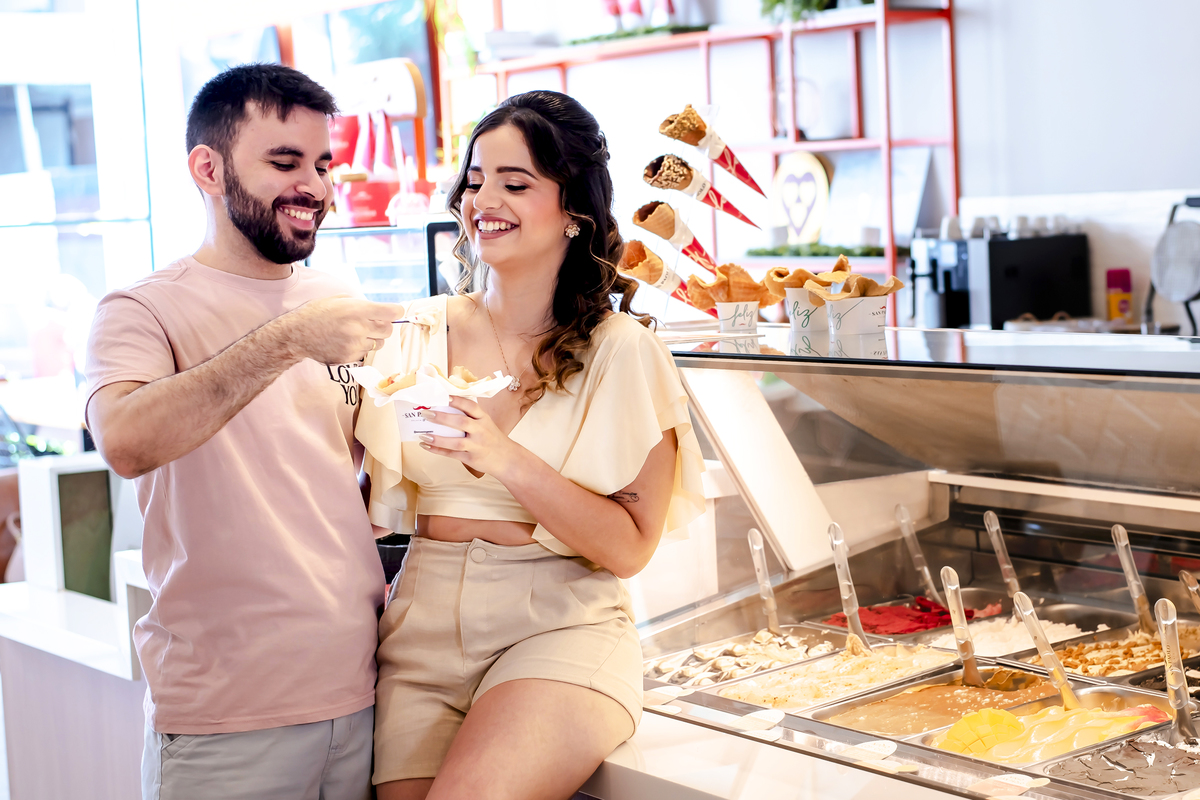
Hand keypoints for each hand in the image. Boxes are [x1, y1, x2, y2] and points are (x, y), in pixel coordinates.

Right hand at [282, 296, 406, 363]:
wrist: (297, 334)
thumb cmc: (317, 313)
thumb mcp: (339, 300)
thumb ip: (361, 304)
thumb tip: (379, 310)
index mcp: (358, 310)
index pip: (392, 312)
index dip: (396, 311)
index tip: (393, 312)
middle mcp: (359, 328)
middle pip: (389, 330)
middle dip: (384, 325)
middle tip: (373, 323)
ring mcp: (355, 345)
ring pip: (378, 343)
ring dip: (372, 338)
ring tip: (355, 332)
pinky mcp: (350, 357)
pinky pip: (364, 353)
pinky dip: (360, 348)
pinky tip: (345, 341)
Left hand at [418, 396, 526, 479]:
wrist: (508, 459)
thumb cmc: (493, 439)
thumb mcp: (487, 423)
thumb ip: (471, 415)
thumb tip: (448, 403)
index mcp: (484, 419)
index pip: (471, 407)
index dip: (458, 401)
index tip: (444, 396)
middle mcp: (481, 431)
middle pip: (461, 422)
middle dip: (442, 417)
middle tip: (427, 413)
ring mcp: (477, 446)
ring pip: (455, 442)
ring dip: (438, 438)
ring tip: (423, 435)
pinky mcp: (472, 459)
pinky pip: (452, 454)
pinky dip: (438, 450)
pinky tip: (427, 446)